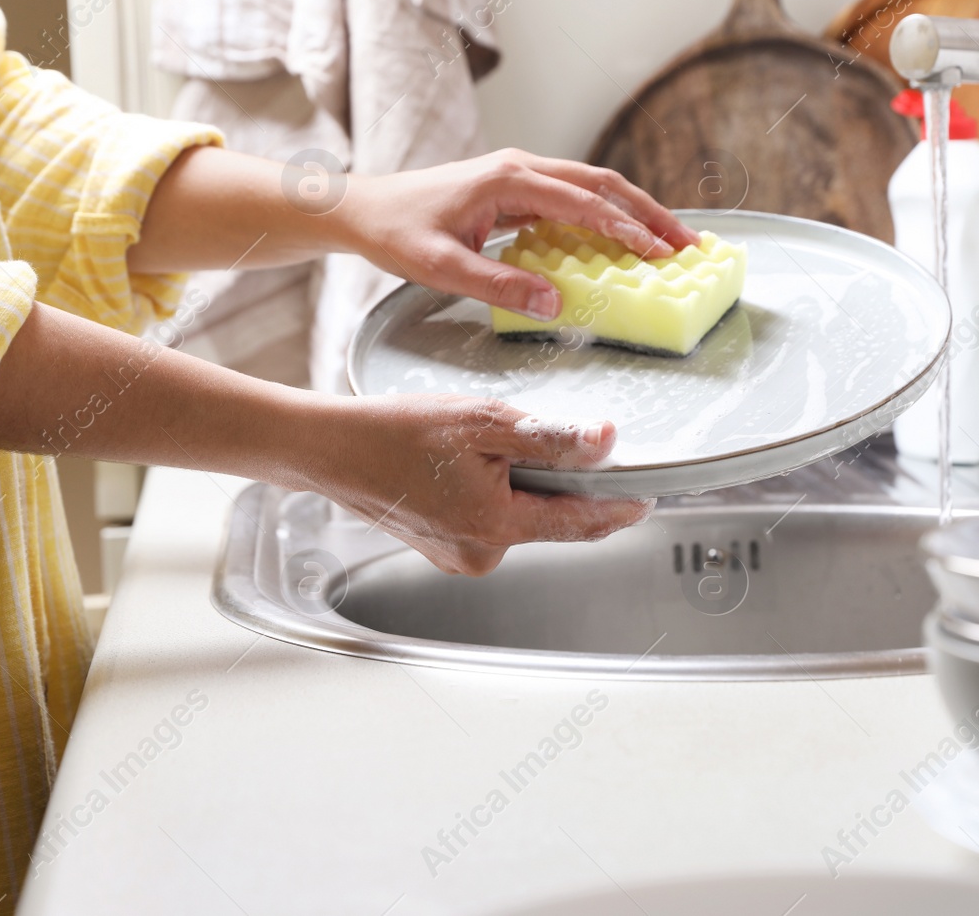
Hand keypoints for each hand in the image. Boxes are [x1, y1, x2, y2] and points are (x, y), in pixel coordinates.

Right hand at [309, 393, 654, 573]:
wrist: (331, 449)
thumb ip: (549, 436)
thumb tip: (604, 442)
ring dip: (520, 484)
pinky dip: (491, 492)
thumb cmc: (393, 433)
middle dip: (558, 481)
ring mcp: (461, 557)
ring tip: (481, 446)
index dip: (620, 506)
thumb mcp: (482, 422)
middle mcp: (482, 555)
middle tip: (540, 437)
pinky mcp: (444, 549)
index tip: (648, 495)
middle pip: (551, 518)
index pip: (581, 523)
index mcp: (496, 528)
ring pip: (518, 517)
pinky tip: (462, 464)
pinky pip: (489, 519)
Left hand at [339, 149, 700, 319]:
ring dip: (634, 212)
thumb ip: (498, 285)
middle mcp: (522, 167)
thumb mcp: (441, 267)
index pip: (583, 202)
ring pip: (593, 187)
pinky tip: (624, 240)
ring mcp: (521, 175)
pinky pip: (574, 198)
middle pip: (602, 184)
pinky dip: (607, 216)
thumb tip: (554, 304)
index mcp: (509, 179)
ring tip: (671, 241)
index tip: (659, 252)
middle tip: (688, 244)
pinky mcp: (517, 189)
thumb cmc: (397, 232)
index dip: (625, 228)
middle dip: (649, 213)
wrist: (364, 208)